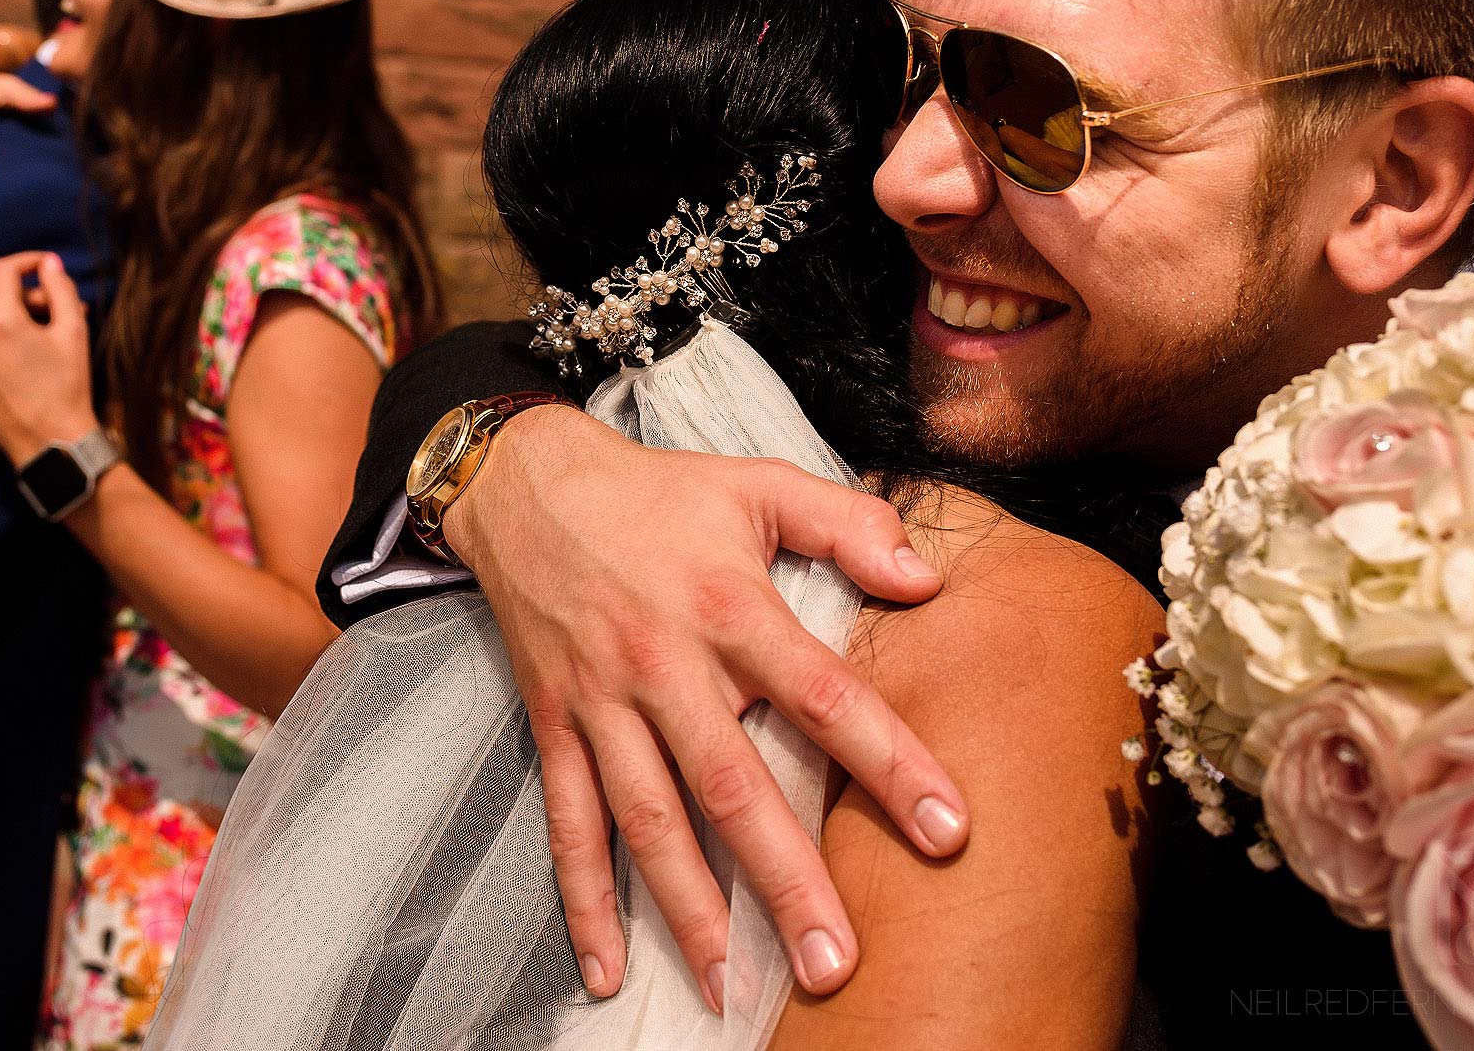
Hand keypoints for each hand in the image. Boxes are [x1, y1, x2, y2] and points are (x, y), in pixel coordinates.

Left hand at [0, 253, 98, 467]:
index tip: (45, 266)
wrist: (52, 445)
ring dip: (17, 330)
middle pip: (0, 303)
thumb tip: (48, 262)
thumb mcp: (74, 332)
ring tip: (47, 351)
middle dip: (31, 304)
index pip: (4, 271)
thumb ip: (60, 288)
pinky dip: (3, 355)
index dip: (27, 261)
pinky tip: (27, 373)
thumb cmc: (68, 387)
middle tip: (65, 319)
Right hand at [445, 406, 966, 1008]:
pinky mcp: (556, 727)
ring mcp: (603, 704)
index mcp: (727, 606)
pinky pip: (569, 824)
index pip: (821, 695)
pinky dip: (583, 901)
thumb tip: (928, 576)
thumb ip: (848, 522)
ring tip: (732, 989)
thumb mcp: (758, 484)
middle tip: (833, 961)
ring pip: (650, 821)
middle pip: (731, 785)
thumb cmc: (656, 492)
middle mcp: (664, 666)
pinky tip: (608, 967)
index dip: (888, 762)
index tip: (947, 829)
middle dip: (785, 880)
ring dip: (690, 909)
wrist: (526, 485)